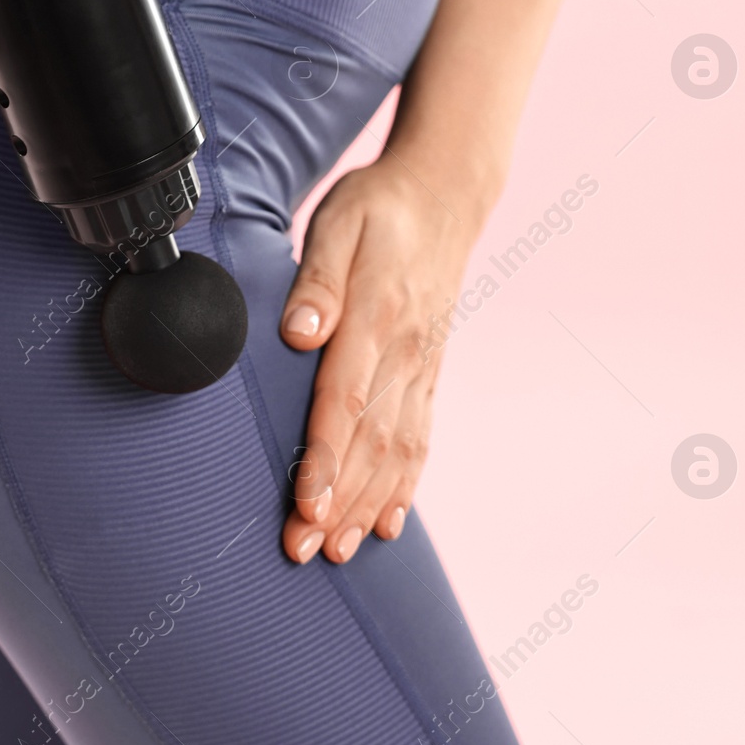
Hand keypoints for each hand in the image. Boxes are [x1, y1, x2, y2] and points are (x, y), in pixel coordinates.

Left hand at [279, 157, 477, 563]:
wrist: (446, 194)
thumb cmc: (378, 208)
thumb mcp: (337, 225)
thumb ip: (317, 281)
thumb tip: (298, 333)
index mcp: (378, 318)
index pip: (346, 402)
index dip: (325, 458)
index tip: (304, 504)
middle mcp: (406, 353)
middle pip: (370, 443)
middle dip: (337, 501)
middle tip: (303, 550)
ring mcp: (423, 367)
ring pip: (398, 451)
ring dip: (366, 505)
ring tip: (337, 551)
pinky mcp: (428, 373)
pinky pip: (419, 439)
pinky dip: (403, 487)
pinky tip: (385, 523)